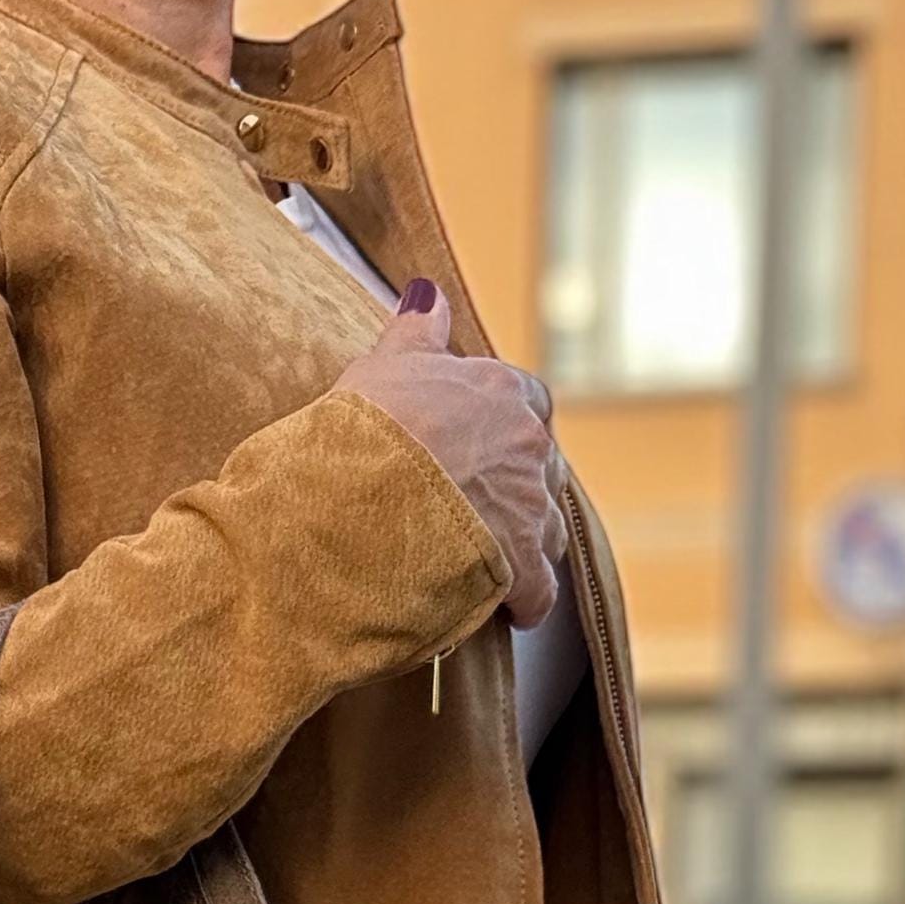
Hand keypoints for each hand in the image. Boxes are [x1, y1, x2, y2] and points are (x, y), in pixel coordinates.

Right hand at [334, 281, 568, 628]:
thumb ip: (415, 332)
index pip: (526, 401)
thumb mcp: (384, 365)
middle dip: (516, 486)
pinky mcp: (521, 567)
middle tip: (475, 508)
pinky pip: (539, 589)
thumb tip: (428, 295)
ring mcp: (529, 507)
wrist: (358, 498)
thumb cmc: (366, 431)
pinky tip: (505, 608)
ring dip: (524, 541)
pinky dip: (526, 600)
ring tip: (487, 558)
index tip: (478, 446)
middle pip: (541, 466)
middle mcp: (528, 445)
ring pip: (547, 527)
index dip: (502, 427)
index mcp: (500, 392)